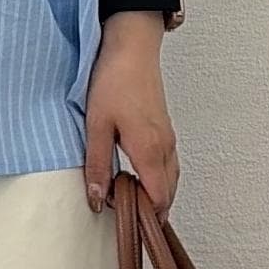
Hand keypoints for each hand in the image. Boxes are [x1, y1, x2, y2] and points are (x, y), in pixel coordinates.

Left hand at [83, 14, 178, 218]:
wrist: (132, 46)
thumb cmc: (114, 80)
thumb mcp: (96, 126)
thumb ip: (97, 165)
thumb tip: (97, 200)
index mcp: (150, 151)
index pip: (158, 199)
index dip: (145, 217)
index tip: (123, 222)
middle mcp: (165, 148)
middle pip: (169, 194)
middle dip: (151, 210)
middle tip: (125, 217)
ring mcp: (168, 138)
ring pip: (171, 180)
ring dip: (155, 195)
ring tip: (129, 201)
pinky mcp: (165, 129)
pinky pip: (169, 165)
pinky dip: (159, 179)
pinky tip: (138, 177)